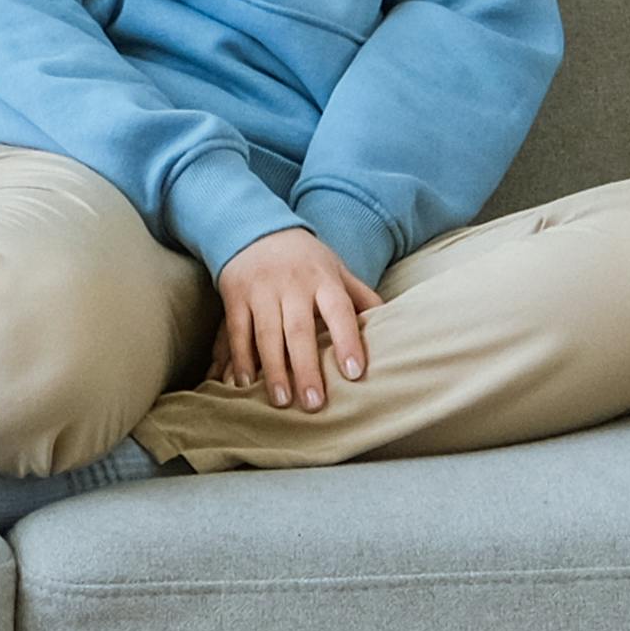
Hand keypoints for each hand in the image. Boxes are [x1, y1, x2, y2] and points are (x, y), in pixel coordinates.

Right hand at [208, 229, 373, 412]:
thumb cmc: (304, 259)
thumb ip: (360, 296)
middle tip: (314, 403)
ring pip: (267, 334)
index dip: (347, 341)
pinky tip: (245, 384)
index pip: (339, 311)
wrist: (255, 227)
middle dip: (306, 368)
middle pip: (300, 330)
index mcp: (324, 279)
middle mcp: (292, 284)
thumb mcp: (335, 268)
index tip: (354, 372)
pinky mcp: (235, 295)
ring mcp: (261, 290)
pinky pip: (237, 330)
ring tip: (282, 401)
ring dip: (273, 370)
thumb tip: (394, 323)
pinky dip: (240, 358)